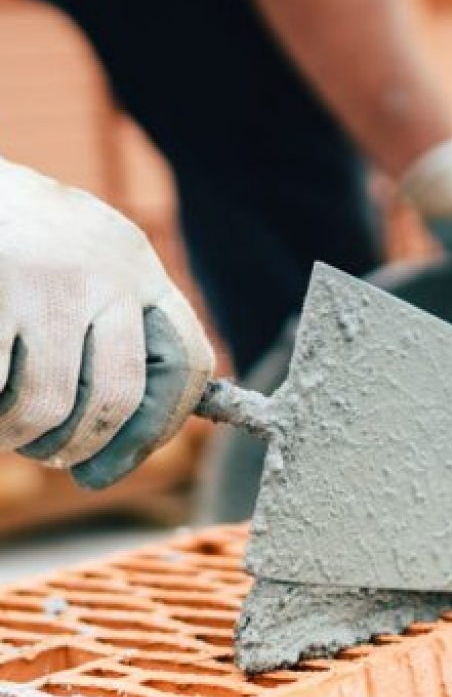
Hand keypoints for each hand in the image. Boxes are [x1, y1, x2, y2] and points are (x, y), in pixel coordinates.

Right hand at [0, 159, 213, 488]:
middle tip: (48, 452)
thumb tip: (124, 440)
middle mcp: (105, 271)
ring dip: (19, 436)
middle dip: (80, 445)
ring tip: (3, 425)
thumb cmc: (11, 236)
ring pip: (48, 407)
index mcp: (137, 265)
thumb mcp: (80, 259)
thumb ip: (110, 326)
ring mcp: (48, 282)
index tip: (116, 460)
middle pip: (119, 398)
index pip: (187, 362)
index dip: (159, 427)